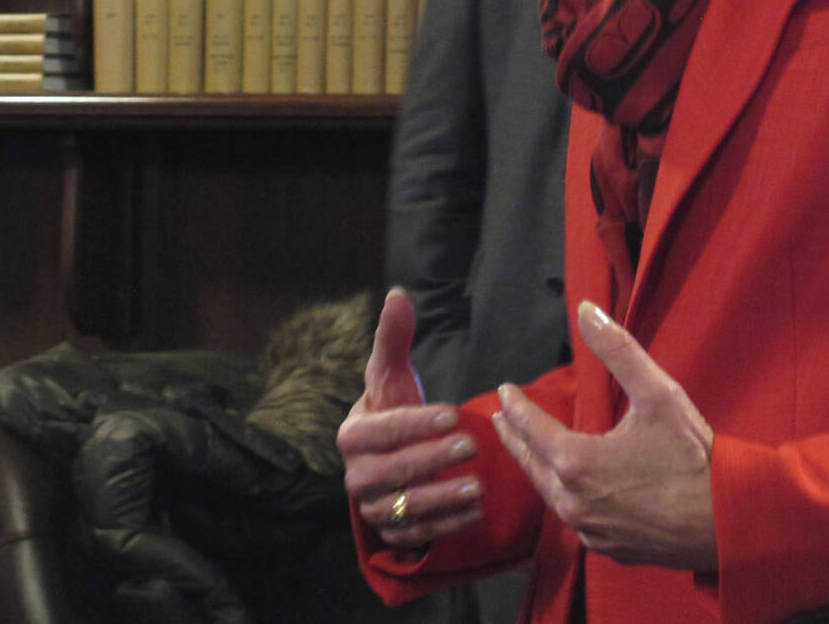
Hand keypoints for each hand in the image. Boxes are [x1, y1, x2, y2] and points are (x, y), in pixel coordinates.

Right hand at [338, 288, 482, 549]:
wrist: (388, 456)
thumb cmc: (392, 408)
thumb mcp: (391, 374)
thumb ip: (394, 337)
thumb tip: (399, 294)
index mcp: (351, 436)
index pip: (381, 431)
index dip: (416, 423)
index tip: (454, 413)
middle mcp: (356, 476)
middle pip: (391, 472)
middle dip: (431, 459)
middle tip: (471, 444)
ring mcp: (372, 507)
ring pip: (403, 507)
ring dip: (441, 498)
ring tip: (477, 485)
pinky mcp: (391, 533)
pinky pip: (416, 534)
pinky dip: (445, 526)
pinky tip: (474, 512)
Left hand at [492, 300, 717, 570]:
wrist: (727, 521)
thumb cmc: (692, 456)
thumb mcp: (658, 393)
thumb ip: (617, 350)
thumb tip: (586, 310)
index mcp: (576, 462)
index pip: (530, 428)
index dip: (516, 407)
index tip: (504, 391)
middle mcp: (572, 502)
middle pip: (532, 465)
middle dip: (515, 440)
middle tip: (502, 421)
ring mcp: (589, 531)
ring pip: (552, 496)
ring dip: (539, 470)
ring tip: (533, 452)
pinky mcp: (608, 549)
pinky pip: (577, 519)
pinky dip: (567, 497)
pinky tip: (575, 490)